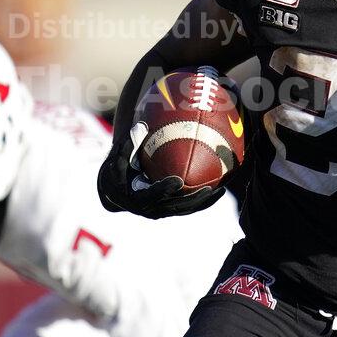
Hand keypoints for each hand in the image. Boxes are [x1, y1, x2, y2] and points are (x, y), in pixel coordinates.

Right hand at [97, 122, 224, 218]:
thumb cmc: (118, 167)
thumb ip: (130, 143)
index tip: (177, 181)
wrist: (115, 189)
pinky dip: (203, 201)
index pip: (151, 195)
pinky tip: (220, 189)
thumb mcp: (119, 155)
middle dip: (191, 199)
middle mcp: (148, 208)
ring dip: (203, 202)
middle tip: (207, 189)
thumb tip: (142, 126)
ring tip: (221, 190)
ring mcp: (160, 211)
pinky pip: (188, 207)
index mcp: (135, 196)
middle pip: (173, 206)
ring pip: (184, 209)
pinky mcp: (169, 209)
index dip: (164, 189)